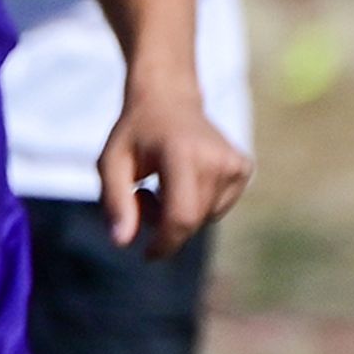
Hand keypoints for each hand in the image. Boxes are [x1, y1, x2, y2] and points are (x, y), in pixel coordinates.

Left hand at [95, 86, 249, 257]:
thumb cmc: (134, 134)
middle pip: (192, 222)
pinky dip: (198, 205)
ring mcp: (235, 163)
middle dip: (165, 225)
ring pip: (205, 218)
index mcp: (183, 153)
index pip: (181, 216)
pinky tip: (185, 179)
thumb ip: (114, 202)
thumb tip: (122, 243)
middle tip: (143, 196)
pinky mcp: (243, 168)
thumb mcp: (110, 164)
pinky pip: (218, 209)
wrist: (168, 100)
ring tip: (163, 183)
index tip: (147, 253)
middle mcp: (216, 158)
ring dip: (180, 214)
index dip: (164, 243)